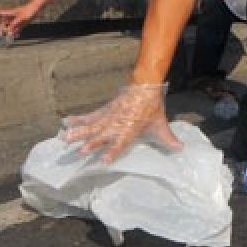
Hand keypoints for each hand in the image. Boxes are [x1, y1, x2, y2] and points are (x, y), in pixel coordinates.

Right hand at [0, 2, 38, 37]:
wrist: (37, 8)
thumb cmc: (29, 10)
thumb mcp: (22, 18)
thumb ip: (15, 24)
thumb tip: (9, 31)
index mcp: (10, 13)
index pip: (0, 13)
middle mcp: (13, 17)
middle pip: (4, 23)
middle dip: (2, 29)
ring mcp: (17, 20)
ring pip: (10, 26)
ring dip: (8, 31)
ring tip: (7, 37)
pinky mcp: (22, 22)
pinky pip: (17, 28)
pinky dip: (15, 32)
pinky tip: (15, 35)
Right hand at [61, 83, 180, 161]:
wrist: (145, 86)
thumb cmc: (152, 107)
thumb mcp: (160, 124)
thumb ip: (168, 139)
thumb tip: (181, 149)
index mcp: (131, 129)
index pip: (121, 143)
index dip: (113, 152)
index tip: (104, 161)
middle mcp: (117, 124)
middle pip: (102, 135)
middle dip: (91, 144)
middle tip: (80, 152)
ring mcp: (109, 116)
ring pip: (92, 126)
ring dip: (79, 133)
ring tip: (65, 139)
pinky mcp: (105, 110)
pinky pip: (90, 116)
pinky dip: (78, 119)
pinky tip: (67, 122)